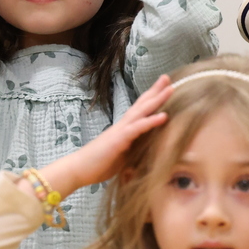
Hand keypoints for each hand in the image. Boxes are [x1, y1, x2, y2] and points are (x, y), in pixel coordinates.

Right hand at [37, 75, 172, 197]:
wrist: (78, 170)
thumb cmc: (99, 164)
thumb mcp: (122, 155)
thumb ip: (133, 148)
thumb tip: (147, 150)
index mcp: (125, 128)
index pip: (140, 109)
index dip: (152, 98)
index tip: (164, 87)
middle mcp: (123, 125)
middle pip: (142, 104)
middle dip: (156, 90)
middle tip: (167, 78)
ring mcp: (121, 130)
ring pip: (142, 111)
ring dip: (157, 99)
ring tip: (171, 88)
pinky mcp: (119, 139)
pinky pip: (137, 128)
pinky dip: (151, 121)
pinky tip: (164, 116)